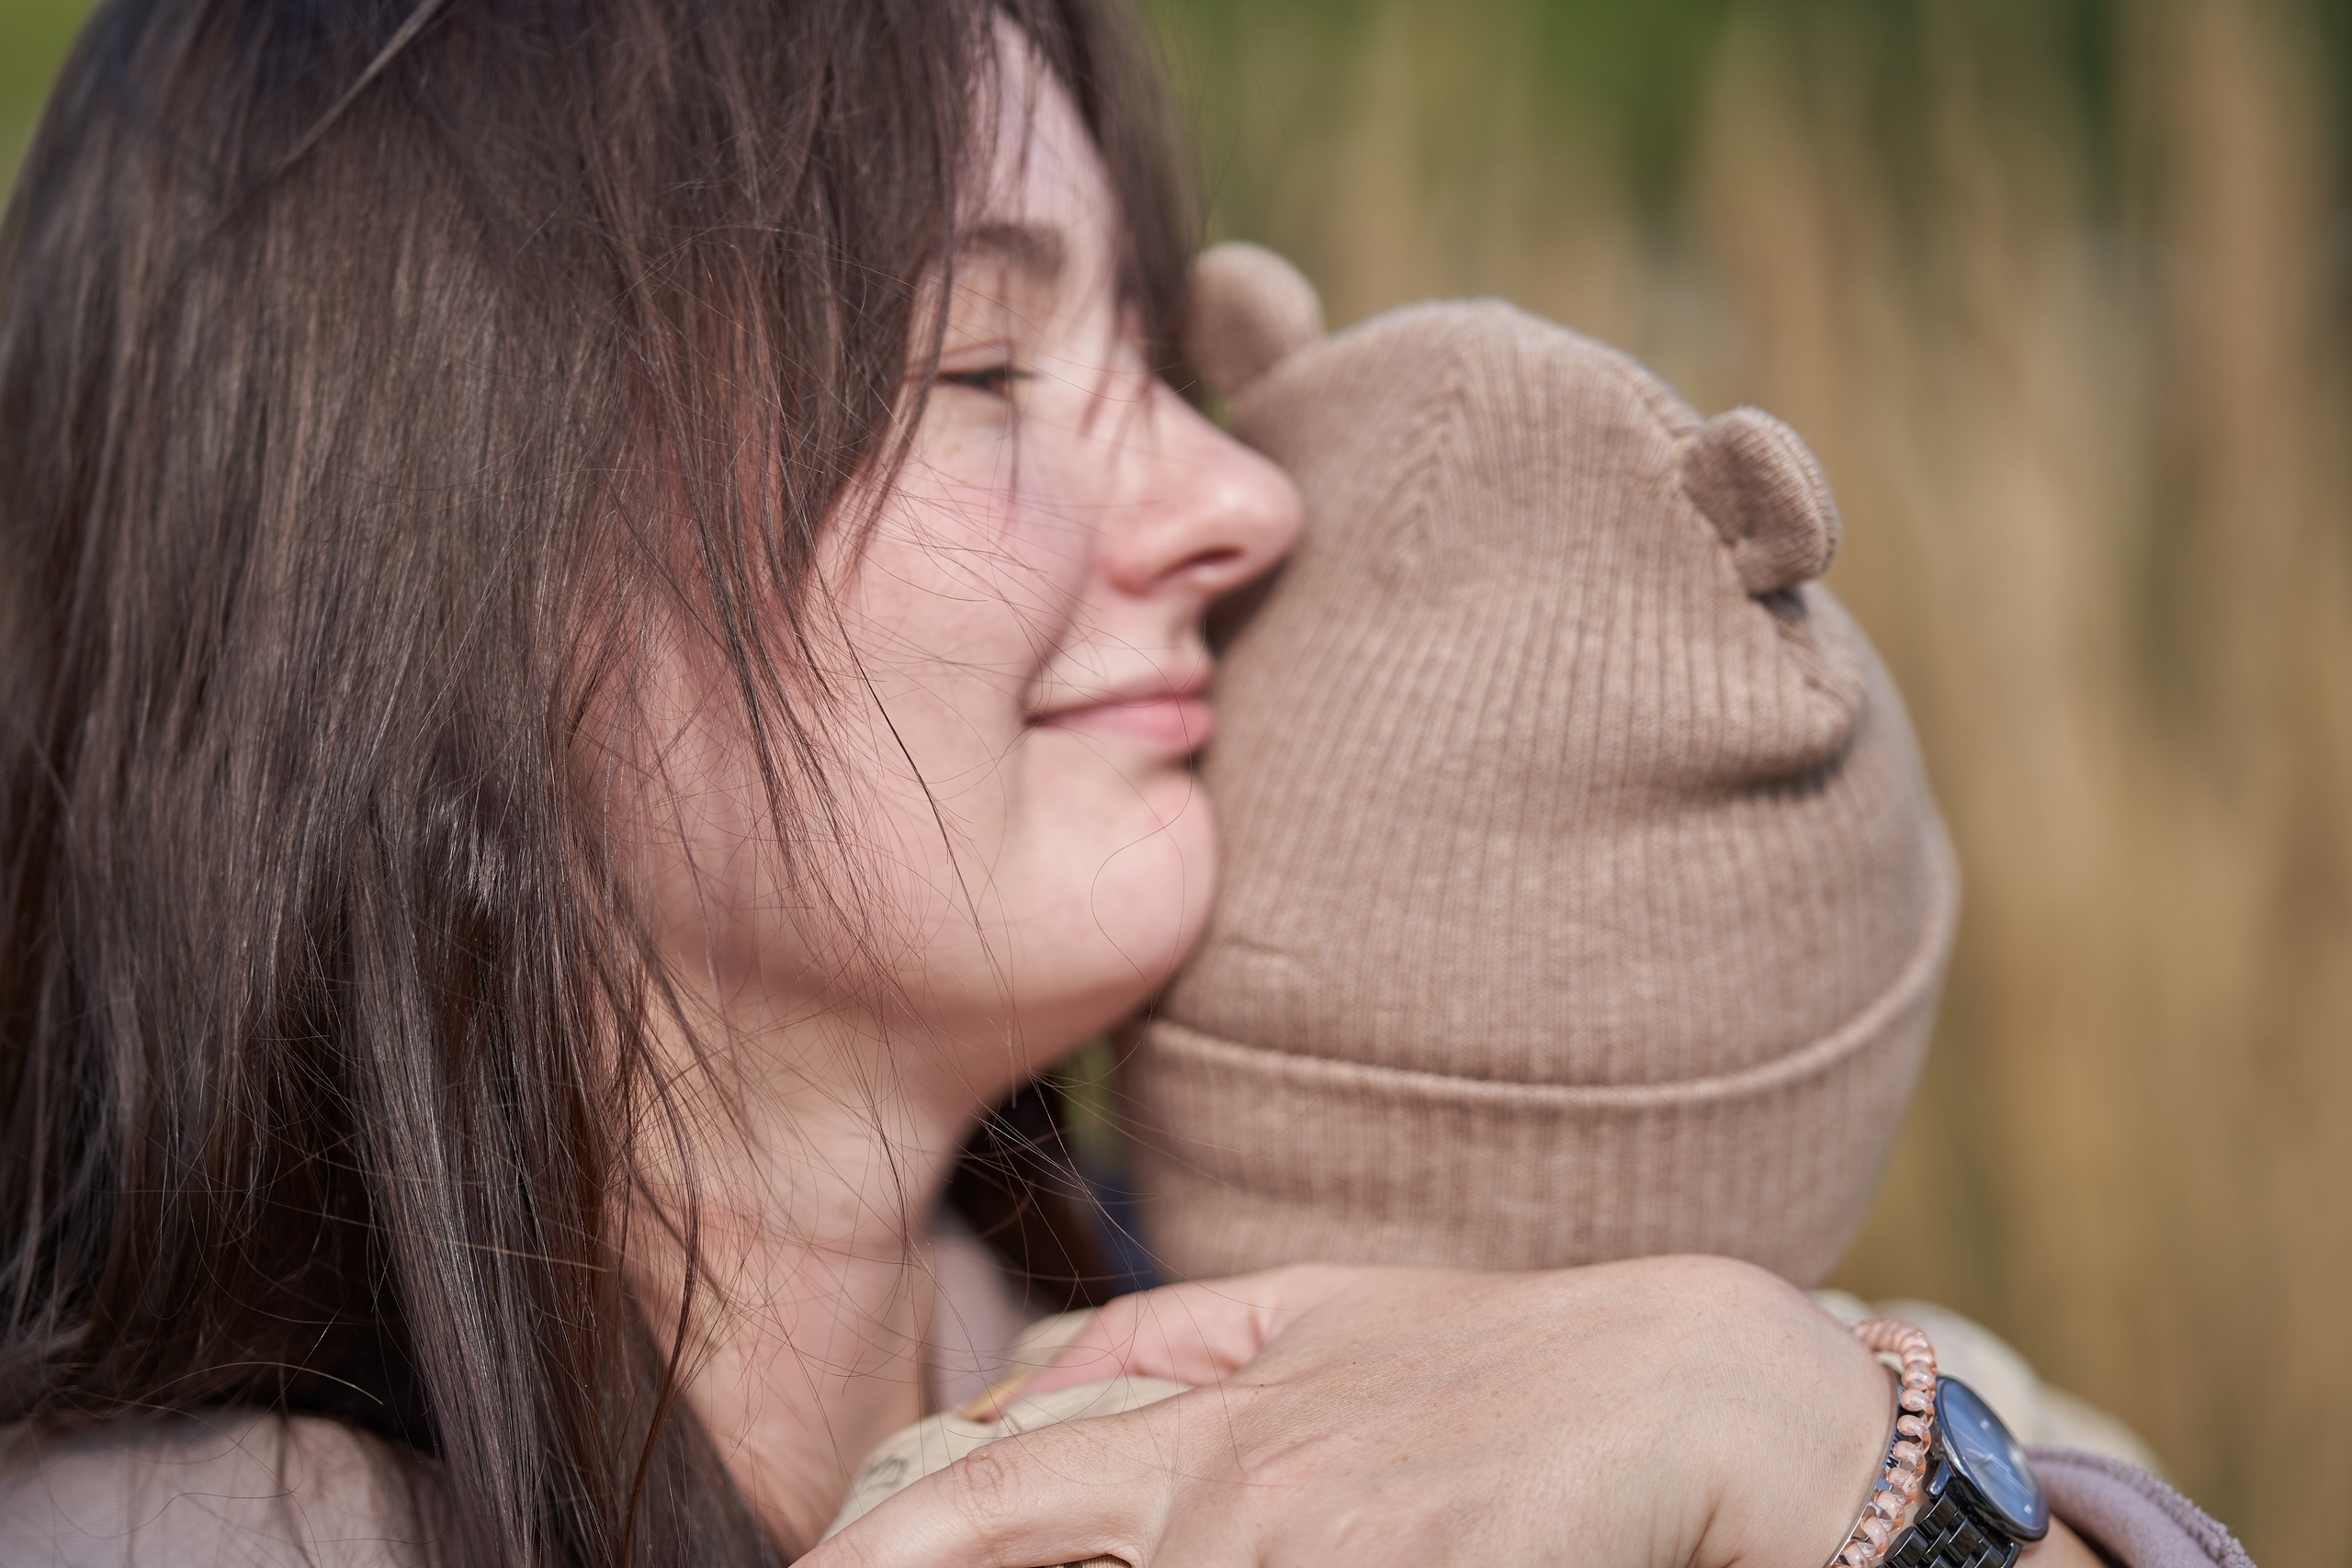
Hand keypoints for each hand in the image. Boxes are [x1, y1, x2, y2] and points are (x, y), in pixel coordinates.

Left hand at [802, 1254, 1898, 1567]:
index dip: (871, 1549)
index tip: (808, 1566)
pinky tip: (1243, 1560)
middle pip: (1009, 1549)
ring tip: (1012, 1558)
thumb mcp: (1312, 1319)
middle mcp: (1224, 1496)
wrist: (1683, 1393)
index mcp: (1198, 1419)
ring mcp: (1303, 1551)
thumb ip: (1156, 1346)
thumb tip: (1013, 1387)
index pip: (979, 1493)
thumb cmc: (1490, 1366)